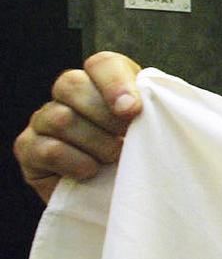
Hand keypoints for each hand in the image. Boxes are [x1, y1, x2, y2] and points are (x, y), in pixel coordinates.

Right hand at [11, 51, 142, 201]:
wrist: (122, 194)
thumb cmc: (143, 154)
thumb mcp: (154, 127)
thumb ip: (151, 107)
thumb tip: (134, 106)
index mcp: (104, 81)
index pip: (102, 64)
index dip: (115, 83)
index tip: (133, 110)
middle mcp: (69, 95)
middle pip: (72, 84)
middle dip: (104, 115)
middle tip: (125, 137)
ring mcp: (44, 120)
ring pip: (61, 118)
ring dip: (95, 143)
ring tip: (113, 158)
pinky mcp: (30, 150)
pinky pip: (48, 149)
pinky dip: (76, 162)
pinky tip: (91, 172)